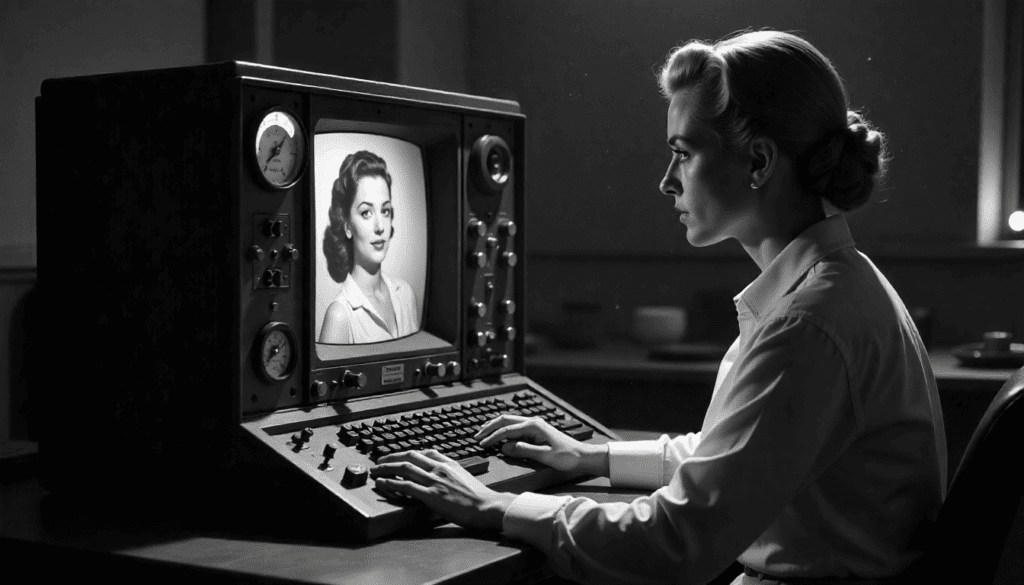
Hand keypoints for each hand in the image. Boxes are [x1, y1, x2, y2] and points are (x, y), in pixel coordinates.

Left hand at [369, 449, 516, 531]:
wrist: (486, 506)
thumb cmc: (479, 496)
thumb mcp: (466, 476)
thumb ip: (452, 472)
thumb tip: (442, 473)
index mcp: (449, 463)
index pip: (425, 452)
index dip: (408, 453)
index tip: (399, 456)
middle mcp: (439, 468)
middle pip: (410, 456)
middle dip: (392, 457)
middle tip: (380, 461)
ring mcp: (434, 481)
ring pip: (404, 468)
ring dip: (386, 468)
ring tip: (376, 470)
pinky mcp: (430, 495)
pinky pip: (405, 485)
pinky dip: (390, 482)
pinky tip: (381, 483)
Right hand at [474, 415, 608, 475]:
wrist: (582, 456)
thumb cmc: (566, 457)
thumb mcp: (543, 455)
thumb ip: (523, 450)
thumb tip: (504, 447)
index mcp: (533, 426)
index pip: (507, 430)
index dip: (492, 437)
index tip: (481, 444)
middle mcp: (533, 422)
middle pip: (505, 420)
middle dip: (490, 427)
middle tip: (477, 436)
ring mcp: (535, 425)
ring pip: (510, 422)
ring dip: (496, 427)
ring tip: (483, 433)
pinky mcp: (536, 430)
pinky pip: (516, 427)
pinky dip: (504, 430)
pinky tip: (499, 435)